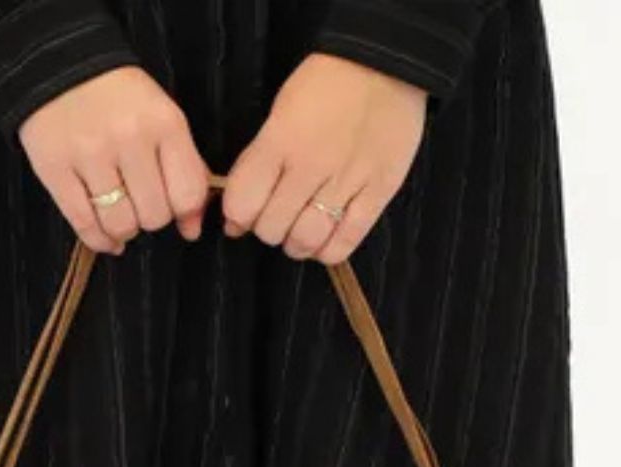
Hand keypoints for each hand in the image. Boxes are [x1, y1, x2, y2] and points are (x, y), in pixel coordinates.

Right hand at [19, 67, 210, 253]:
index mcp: (164, 123)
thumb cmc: (120, 99)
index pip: (187, 194)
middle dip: (151, 217)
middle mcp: (129, 138)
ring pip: (121, 224)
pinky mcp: (56, 169)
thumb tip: (191, 229)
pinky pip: (85, 224)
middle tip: (140, 202)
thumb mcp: (162, 119)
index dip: (185, 213)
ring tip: (121, 214)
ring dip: (125, 228)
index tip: (174, 209)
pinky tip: (106, 236)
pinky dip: (100, 239)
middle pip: (154, 215)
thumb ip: (185, 169)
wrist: (61, 65)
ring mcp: (90, 154)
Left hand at [222, 54, 428, 263]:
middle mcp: (310, 166)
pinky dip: (328, 250)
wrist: (384, 63)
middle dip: (268, 228)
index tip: (245, 211)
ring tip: (300, 230)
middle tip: (278, 216)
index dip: (238, 215)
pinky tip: (325, 239)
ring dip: (296, 244)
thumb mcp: (280, 112)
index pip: (243, 203)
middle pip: (272, 228)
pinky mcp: (378, 193)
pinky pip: (345, 242)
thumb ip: (257, 162)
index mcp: (280, 141)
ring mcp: (347, 182)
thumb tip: (236, 217)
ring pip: (306, 240)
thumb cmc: (326, 84)